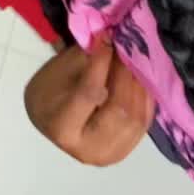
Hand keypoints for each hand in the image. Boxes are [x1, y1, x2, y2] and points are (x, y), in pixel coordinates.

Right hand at [24, 39, 154, 166]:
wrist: (48, 118)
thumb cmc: (49, 91)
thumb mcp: (59, 70)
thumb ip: (87, 58)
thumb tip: (113, 40)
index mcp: (62, 127)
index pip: (89, 93)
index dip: (102, 64)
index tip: (107, 39)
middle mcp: (87, 149)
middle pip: (119, 111)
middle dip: (126, 75)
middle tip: (126, 48)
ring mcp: (108, 155)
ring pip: (136, 119)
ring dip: (139, 86)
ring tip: (134, 61)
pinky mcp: (124, 151)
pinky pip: (144, 123)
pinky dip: (145, 99)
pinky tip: (141, 79)